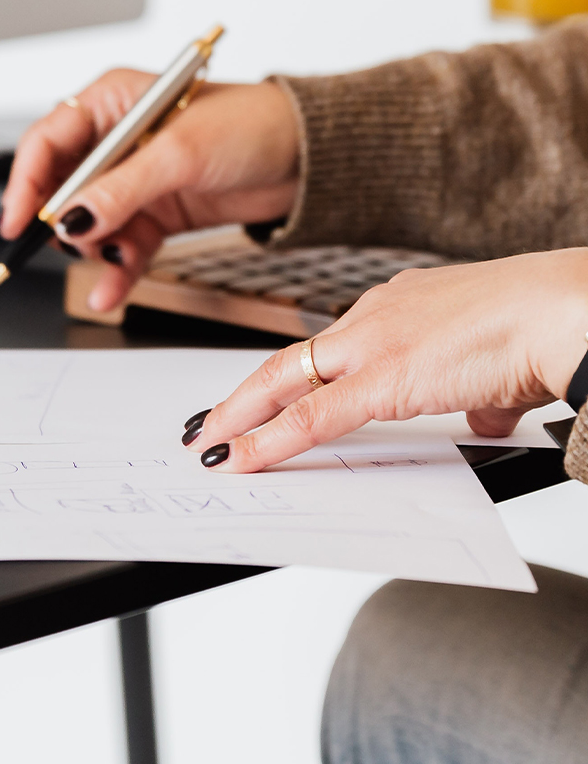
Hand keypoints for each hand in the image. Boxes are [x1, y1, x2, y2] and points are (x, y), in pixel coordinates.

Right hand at [0, 71, 300, 312]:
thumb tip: (71, 218)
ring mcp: (134, 179)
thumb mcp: (179, 155)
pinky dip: (115, 269)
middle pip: (61, 186)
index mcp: (109, 102)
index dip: (26, 181)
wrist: (308, 157)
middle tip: (72, 244)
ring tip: (111, 261)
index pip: (47, 141)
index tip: (18, 220)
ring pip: (90, 222)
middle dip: (64, 221)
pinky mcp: (155, 213)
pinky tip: (110, 291)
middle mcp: (115, 140)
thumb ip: (120, 189)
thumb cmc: (251, 125)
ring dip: (93, 249)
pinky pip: (120, 245)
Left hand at [184, 248, 587, 470]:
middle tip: (210, 419)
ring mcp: (372, 344)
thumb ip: (478, 391)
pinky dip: (269, 439)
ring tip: (211, 442)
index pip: (332, 345)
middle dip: (247, 393)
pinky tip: (240, 457)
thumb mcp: (498, 365)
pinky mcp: (382, 379)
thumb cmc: (544, 328)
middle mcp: (374, 315)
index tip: (268, 394)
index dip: (295, 373)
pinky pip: (310, 417)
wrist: (561, 311)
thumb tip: (483, 414)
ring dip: (242, 416)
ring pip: (285, 381)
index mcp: (400, 306)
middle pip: (292, 359)